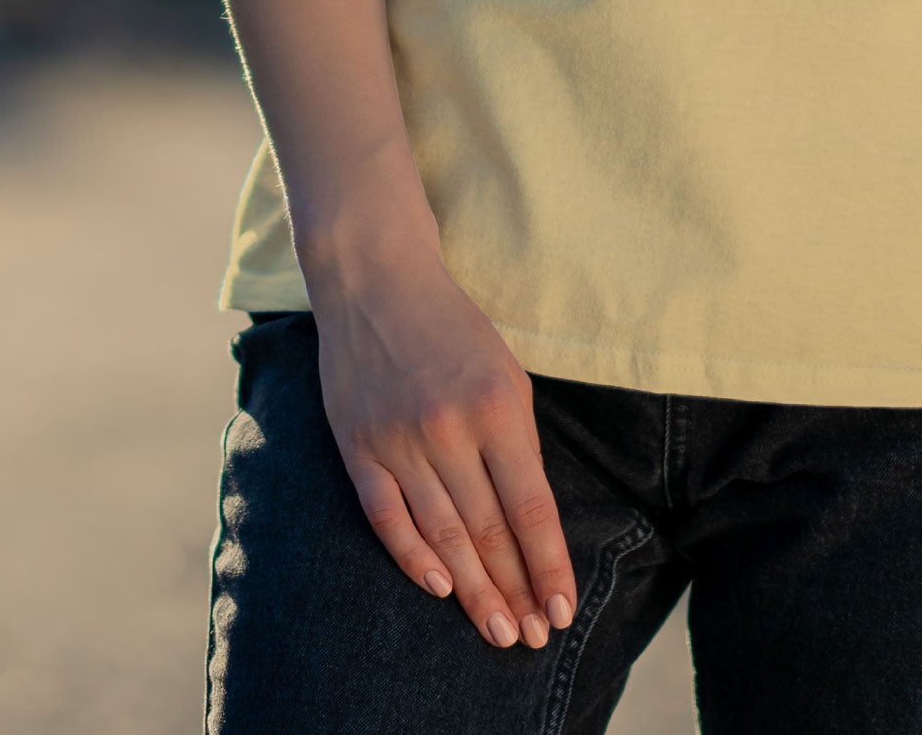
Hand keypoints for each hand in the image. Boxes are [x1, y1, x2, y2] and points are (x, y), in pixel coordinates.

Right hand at [308, 251, 578, 653]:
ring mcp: (399, 441)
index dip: (547, 563)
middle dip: (515, 591)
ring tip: (498, 630)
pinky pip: (387, 517)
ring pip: (442, 535)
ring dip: (473, 591)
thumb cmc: (453, 328)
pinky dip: (413, 557)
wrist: (377, 282)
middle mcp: (448, 429)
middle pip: (488, 531)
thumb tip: (528, 518)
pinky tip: (440, 587)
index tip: (562, 608)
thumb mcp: (504, 372)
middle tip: (532, 638)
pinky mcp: (359, 448)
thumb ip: (516, 441)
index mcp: (496, 406)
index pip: (530, 506)